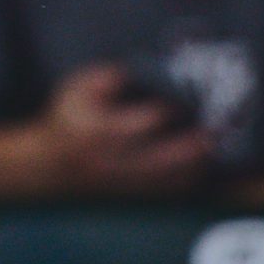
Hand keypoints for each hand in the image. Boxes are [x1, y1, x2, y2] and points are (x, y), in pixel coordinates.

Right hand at [39, 63, 213, 193]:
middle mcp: (110, 160)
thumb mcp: (74, 88)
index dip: (164, 112)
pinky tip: (199, 167)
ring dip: (192, 166)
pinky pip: (163, 191)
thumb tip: (136, 71)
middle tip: (213, 133)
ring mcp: (121, 180)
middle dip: (189, 147)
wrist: (51, 164)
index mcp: (95, 131)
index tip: (184, 100)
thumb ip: (104, 78)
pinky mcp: (130, 192)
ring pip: (164, 178)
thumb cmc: (66, 119)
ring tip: (212, 148)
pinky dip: (184, 181)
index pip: (137, 124)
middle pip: (157, 158)